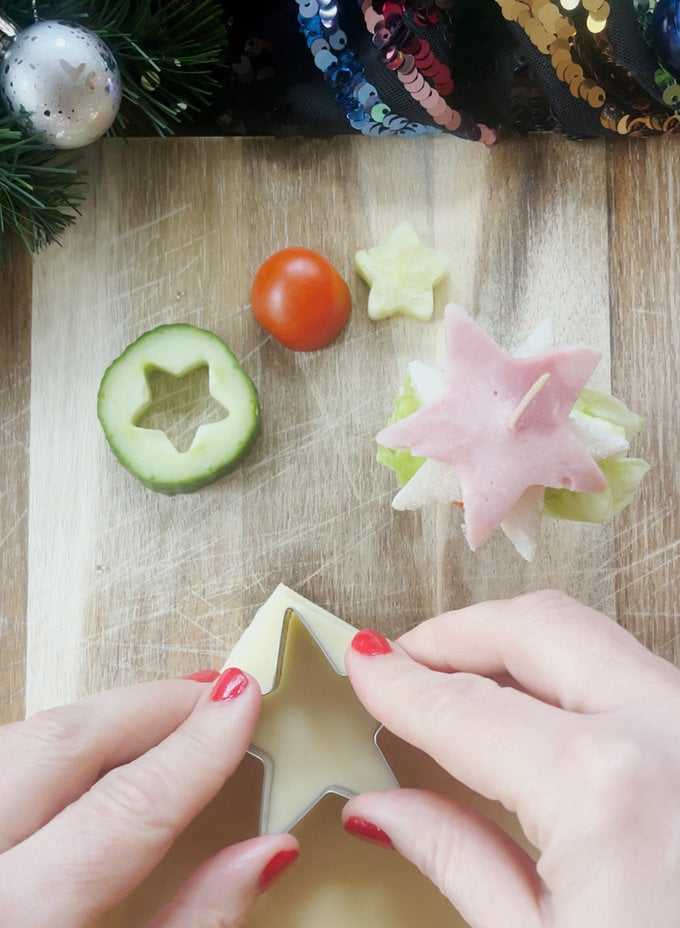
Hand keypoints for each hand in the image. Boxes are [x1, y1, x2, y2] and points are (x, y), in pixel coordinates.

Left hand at [0, 669, 297, 926]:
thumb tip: (268, 851)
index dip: (195, 747)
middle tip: (218, 693)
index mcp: (20, 919)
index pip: (124, 807)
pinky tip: (100, 749)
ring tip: (169, 715)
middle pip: (62, 745)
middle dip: (151, 706)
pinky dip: (58, 744)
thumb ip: (197, 927)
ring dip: (103, 718)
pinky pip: (2, 758)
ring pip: (22, 738)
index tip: (243, 700)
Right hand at [343, 590, 679, 927]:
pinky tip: (530, 709)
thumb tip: (381, 808)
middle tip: (405, 659)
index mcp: (606, 788)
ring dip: (515, 646)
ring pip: (591, 637)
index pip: (465, 705)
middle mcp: (668, 729)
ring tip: (460, 683)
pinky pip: (633, 673)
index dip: (400, 682)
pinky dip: (568, 673)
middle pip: (537, 628)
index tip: (363, 664)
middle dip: (458, 632)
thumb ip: (454, 857)